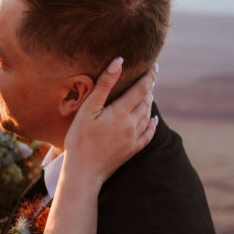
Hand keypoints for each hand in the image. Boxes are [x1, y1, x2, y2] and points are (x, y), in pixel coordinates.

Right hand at [64, 59, 157, 185]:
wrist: (83, 172)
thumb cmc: (80, 139)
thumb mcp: (88, 110)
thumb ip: (104, 85)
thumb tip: (119, 61)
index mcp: (121, 113)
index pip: (141, 89)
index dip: (149, 76)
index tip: (153, 66)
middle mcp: (132, 125)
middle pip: (146, 101)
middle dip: (149, 87)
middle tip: (151, 77)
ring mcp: (133, 139)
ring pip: (147, 115)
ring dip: (149, 103)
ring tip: (149, 93)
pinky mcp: (131, 151)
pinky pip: (148, 134)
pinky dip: (152, 124)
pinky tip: (153, 120)